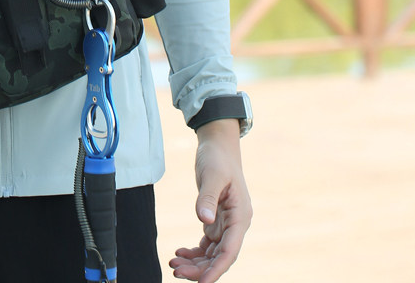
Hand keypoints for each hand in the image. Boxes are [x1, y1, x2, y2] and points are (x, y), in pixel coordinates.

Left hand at [169, 119, 251, 281]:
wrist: (217, 145)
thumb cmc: (218, 158)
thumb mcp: (213, 175)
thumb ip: (208, 197)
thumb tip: (204, 221)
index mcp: (241, 216)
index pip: (230, 251)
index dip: (217, 269)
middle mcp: (235, 224)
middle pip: (220, 257)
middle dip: (200, 269)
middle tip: (175, 270)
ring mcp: (226, 223)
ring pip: (212, 253)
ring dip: (195, 263)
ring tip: (173, 264)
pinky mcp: (215, 220)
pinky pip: (207, 244)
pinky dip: (194, 252)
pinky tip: (179, 253)